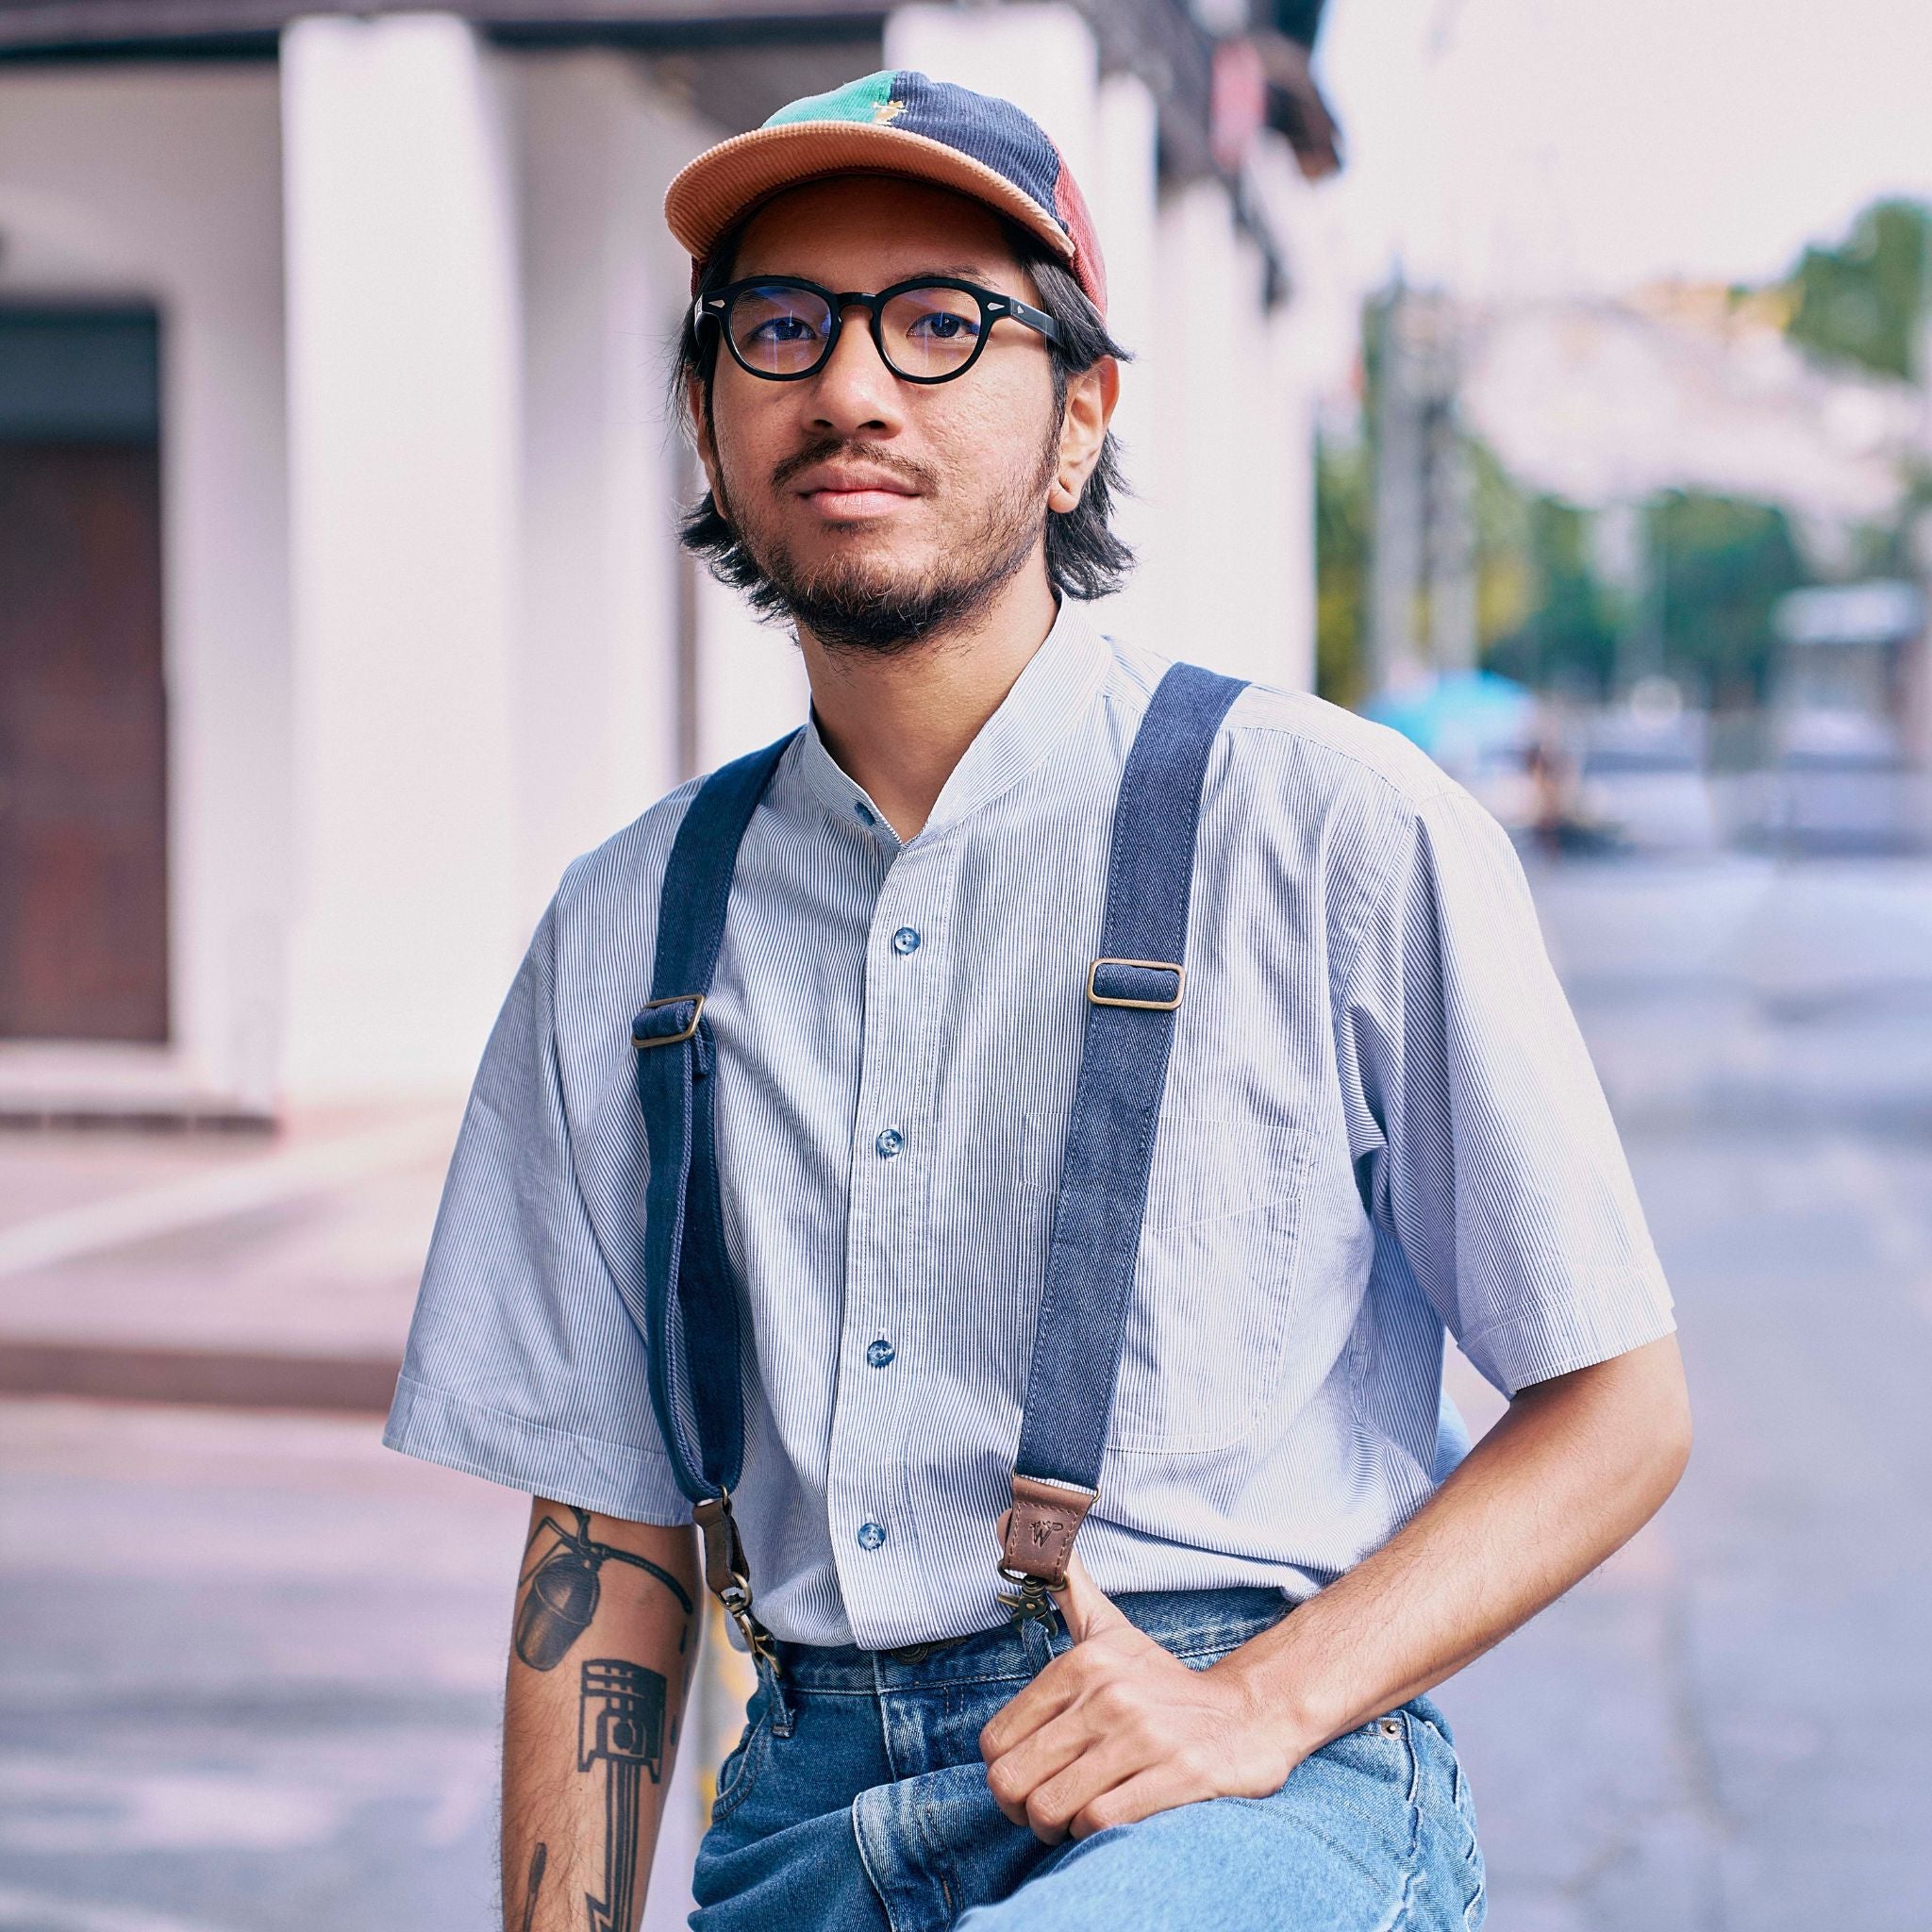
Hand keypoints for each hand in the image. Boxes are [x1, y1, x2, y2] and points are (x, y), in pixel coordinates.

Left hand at [978, 1534, 1299, 1843]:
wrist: (1249, 1714)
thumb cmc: (1161, 1683)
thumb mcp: (1106, 1626)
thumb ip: (1058, 1579)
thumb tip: (1009, 1512)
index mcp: (1082, 1664)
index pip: (995, 1743)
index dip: (1004, 1773)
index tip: (1030, 1777)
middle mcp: (1108, 1695)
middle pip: (1015, 1783)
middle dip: (1024, 1810)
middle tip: (1048, 1810)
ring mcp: (1144, 1736)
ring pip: (1053, 1809)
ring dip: (1059, 1828)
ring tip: (1077, 1818)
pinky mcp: (1180, 1776)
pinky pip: (1102, 1822)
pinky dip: (1096, 1835)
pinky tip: (1113, 1819)